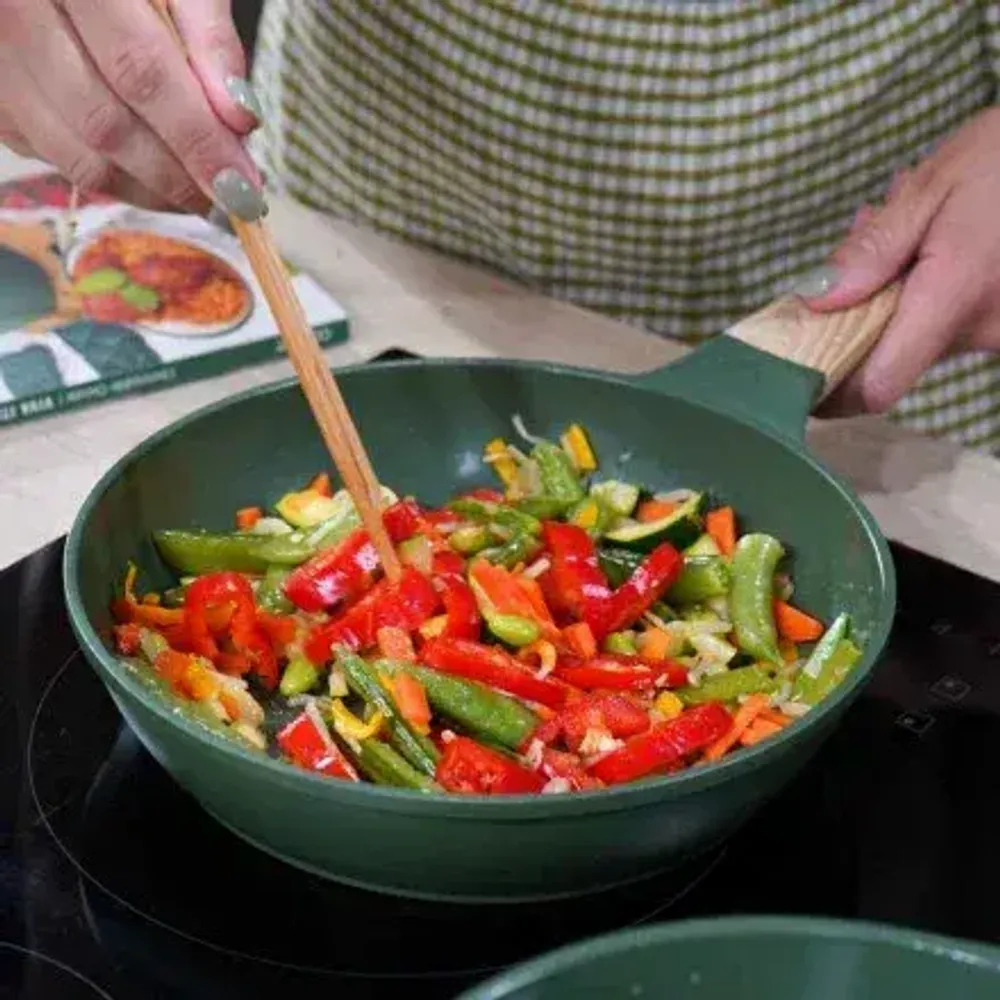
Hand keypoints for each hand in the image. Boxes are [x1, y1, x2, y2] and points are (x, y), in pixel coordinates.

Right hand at [0, 0, 265, 219]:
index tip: (244, 187)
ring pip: (79, 159)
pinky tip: (153, 173)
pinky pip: (59, 161)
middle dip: (179, 177)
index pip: (142, 74)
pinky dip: (116, 179)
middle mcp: (16, 17)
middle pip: (108, 127)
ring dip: (151, 191)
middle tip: (232, 197)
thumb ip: (210, 38)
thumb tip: (240, 121)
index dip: (197, 140)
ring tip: (199, 192)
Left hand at [799, 107, 999, 413]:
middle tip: (854, 250)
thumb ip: (872, 251)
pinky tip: (927, 245)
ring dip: (888, 297)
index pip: (877, 386)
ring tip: (898, 231)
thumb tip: (815, 301)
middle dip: (855, 317)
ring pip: (914, 338)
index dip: (831, 392)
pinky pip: (945, 325)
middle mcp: (981, 331)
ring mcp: (998, 333)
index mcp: (954, 298)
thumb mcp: (932, 187)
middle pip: (888, 358)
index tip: (797, 376)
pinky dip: (921, 294)